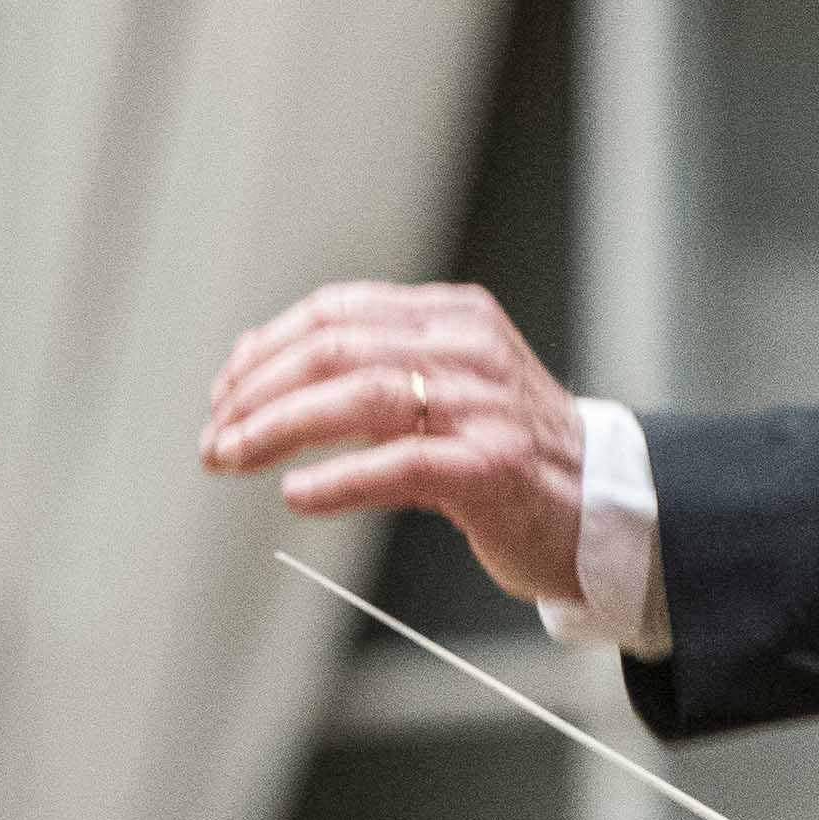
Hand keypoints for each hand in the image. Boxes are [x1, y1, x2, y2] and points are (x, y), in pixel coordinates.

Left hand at [196, 282, 587, 607]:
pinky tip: (298, 494)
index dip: (268, 347)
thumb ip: (373, 378)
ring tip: (233, 457)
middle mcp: (468, 350)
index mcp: (453, 318)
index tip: (226, 388)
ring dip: (279, 429)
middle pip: (338, 347)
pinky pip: (402, 464)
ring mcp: (484, 406)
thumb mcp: (447, 392)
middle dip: (258, 391)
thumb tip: (264, 382)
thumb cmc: (514, 455)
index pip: (339, 311)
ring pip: (361, 395)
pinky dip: (340, 479)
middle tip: (215, 433)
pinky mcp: (494, 467)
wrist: (604, 507)